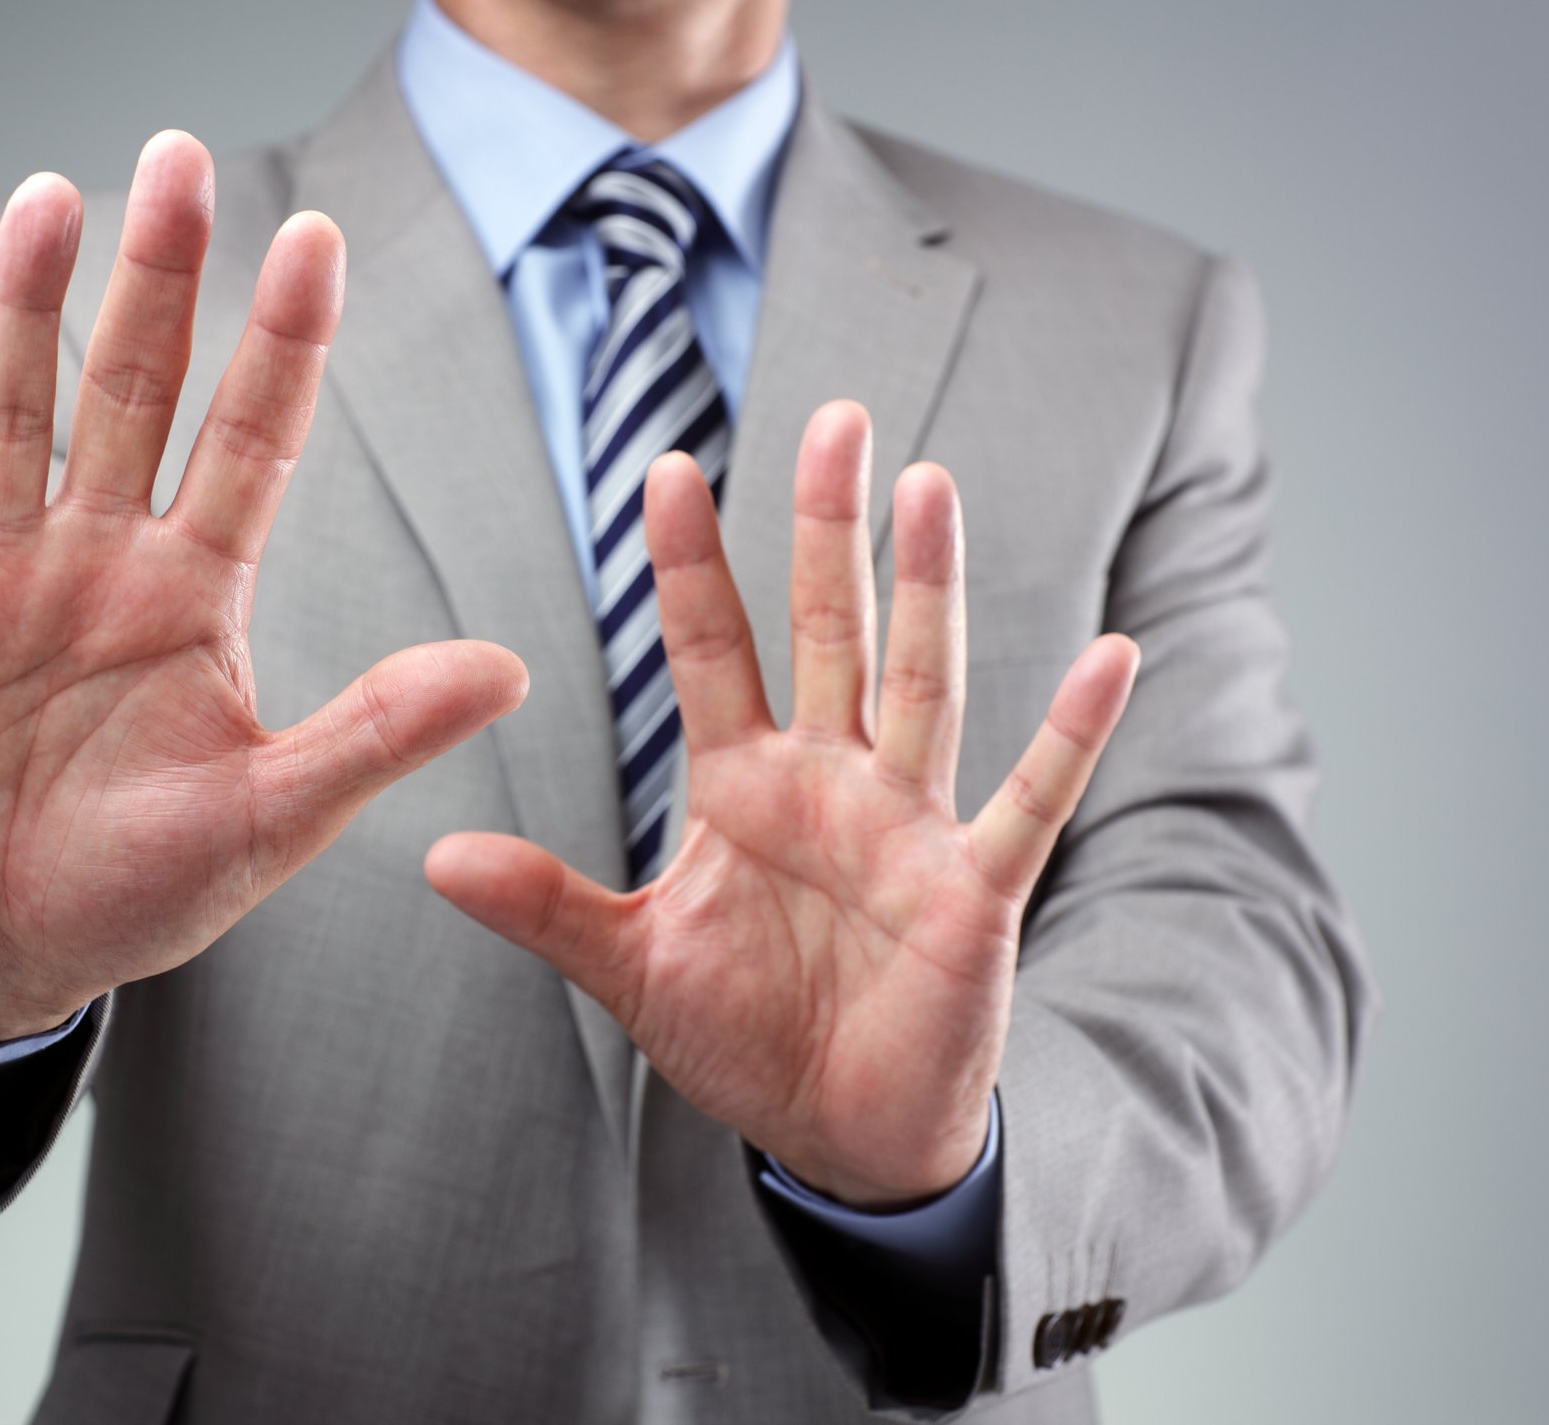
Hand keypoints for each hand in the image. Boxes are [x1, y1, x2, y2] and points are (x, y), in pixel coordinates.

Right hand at [0, 132, 526, 1050]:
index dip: (283, 345)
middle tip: (177, 162)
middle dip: (158, 283)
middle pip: (132, 396)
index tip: (318, 239)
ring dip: (19, 314)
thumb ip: (376, 734)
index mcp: (194, 598)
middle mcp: (96, 565)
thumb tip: (511, 671)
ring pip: (6, 419)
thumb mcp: (271, 819)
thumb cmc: (132, 894)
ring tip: (45, 204)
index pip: (251, 443)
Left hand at [427, 402, 1138, 1207]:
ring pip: (923, 679)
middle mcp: (830, 779)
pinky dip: (1072, 732)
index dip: (690, 564)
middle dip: (826, 527)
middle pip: (827, 628)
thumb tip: (434, 853)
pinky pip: (1029, 798)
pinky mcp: (973, 887)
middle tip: (836, 417)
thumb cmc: (744, 1035)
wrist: (835, 1131)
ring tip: (930, 486)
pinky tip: (1114, 654)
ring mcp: (907, 823)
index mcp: (744, 784)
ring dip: (930, 586)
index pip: (713, 648)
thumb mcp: (631, 964)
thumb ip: (545, 905)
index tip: (663, 470)